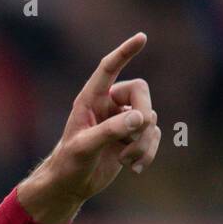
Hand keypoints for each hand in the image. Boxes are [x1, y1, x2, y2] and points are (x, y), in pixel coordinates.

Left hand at [17, 32, 159, 223]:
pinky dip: (148, 151)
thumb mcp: (85, 148)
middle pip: (141, 92)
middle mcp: (108, 105)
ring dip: (143, 142)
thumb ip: (111, 131)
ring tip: (126, 160)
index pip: (108, 69)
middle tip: (134, 136)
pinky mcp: (132, 136)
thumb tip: (142, 118)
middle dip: (143, 116)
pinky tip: (135, 167)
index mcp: (90, 100)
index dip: (124, 53)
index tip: (141, 37)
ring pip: (150, 118)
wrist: (70, 186)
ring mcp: (122, 120)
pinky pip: (154, 135)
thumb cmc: (69, 164)